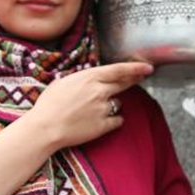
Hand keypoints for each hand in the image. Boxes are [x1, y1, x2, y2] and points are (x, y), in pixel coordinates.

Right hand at [23, 62, 151, 151]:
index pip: (119, 70)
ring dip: (112, 104)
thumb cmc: (48, 105)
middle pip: (124, 84)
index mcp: (89, 77)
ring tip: (94, 109)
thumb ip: (80, 79)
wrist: (46, 128)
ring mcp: (103, 109)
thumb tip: (87, 79)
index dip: (136, 68)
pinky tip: (100, 122)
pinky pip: (117, 120)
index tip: (148, 67)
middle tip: (141, 78)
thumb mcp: (62, 82)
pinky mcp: (104, 125)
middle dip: (134, 80)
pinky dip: (113, 120)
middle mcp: (100, 91)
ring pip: (118, 104)